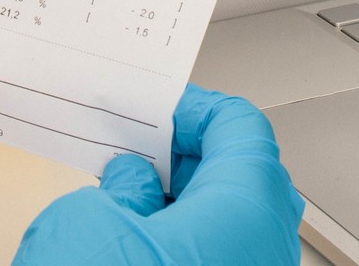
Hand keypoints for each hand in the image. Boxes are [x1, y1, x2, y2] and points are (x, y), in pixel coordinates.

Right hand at [13, 85, 304, 265]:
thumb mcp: (91, 222)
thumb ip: (119, 185)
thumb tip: (130, 182)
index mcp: (248, 207)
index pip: (241, 126)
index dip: (193, 109)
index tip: (156, 108)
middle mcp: (267, 247)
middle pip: (240, 177)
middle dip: (183, 160)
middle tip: (133, 153)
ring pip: (229, 227)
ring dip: (180, 207)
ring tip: (123, 204)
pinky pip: (219, 262)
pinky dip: (183, 247)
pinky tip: (134, 249)